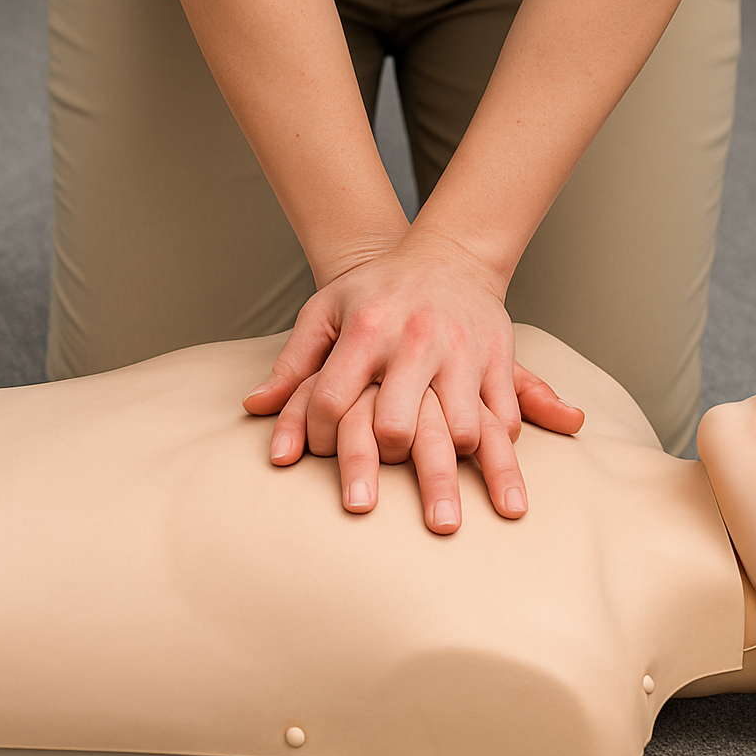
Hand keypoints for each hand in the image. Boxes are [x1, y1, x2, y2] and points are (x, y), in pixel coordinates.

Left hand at [243, 231, 583, 531]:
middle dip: (382, 463)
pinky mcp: (498, 360)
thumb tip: (253, 407)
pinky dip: (495, 449)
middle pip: (396, 425)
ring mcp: (461, 352)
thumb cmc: (377, 290)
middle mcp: (415, 342)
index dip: (315, 437)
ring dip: (448, 467)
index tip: (313, 456)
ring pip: (460, 430)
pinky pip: (502, 417)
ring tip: (442, 502)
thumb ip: (292, 362)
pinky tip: (486, 472)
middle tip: (374, 491)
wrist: (449, 254)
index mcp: (366, 330)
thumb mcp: (326, 311)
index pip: (330, 398)